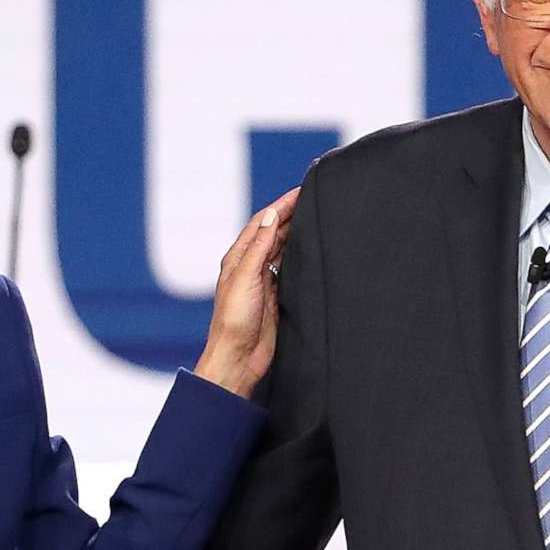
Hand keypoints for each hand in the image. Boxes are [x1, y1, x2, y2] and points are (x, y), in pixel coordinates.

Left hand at [193, 188, 297, 397]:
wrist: (238, 358)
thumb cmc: (233, 321)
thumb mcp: (245, 278)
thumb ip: (258, 247)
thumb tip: (270, 217)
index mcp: (238, 258)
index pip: (262, 223)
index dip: (281, 205)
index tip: (301, 191)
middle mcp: (250, 267)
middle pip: (273, 232)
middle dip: (291, 214)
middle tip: (313, 198)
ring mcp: (263, 282)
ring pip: (282, 249)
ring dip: (296, 232)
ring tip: (315, 217)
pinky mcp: (275, 297)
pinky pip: (289, 269)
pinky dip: (299, 256)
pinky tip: (310, 250)